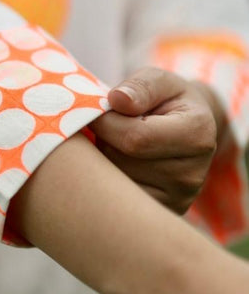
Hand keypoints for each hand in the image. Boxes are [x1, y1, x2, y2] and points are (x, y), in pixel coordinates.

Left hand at [90, 67, 218, 213]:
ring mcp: (179, 199)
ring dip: (103, 161)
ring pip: (116, 184)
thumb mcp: (158, 81)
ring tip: (116, 144)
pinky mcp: (162, 212)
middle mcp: (192, 174)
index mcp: (197, 134)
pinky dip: (108, 182)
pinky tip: (118, 163)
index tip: (96, 111)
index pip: (135, 137)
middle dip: (104, 141)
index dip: (105, 122)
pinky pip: (118, 201)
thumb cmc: (167, 99)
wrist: (184, 128)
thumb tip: (117, 100)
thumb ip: (140, 86)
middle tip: (108, 128)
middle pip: (122, 162)